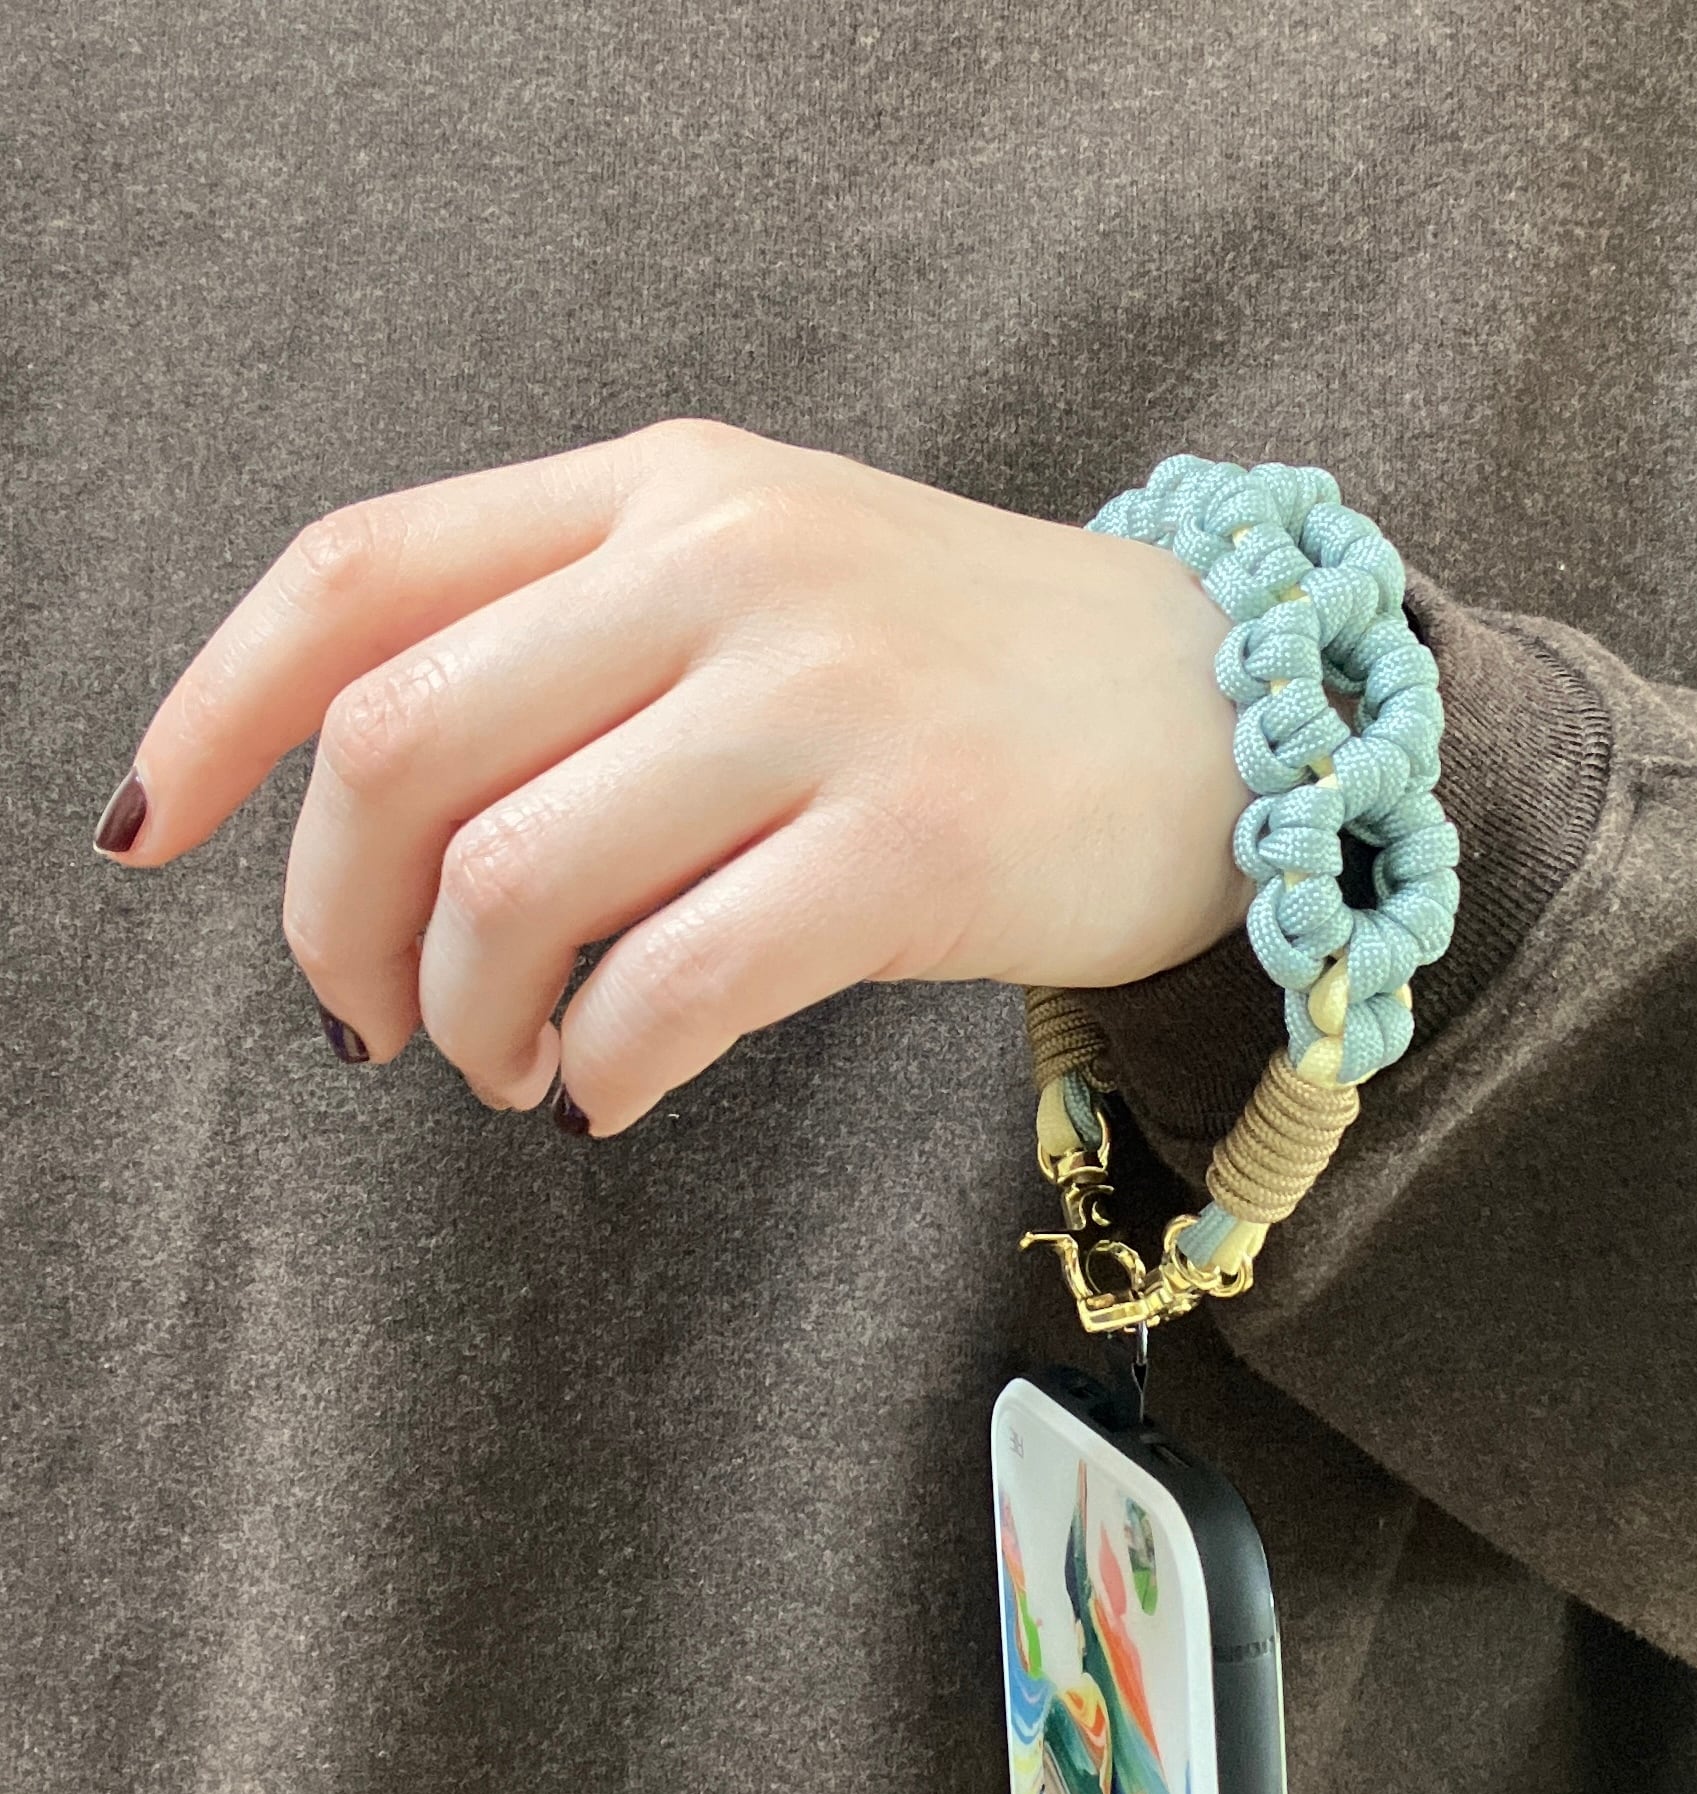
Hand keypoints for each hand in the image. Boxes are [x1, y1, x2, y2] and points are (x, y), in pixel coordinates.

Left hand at [92, 419, 1258, 1134]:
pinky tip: (618, 1090)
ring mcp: (828, 700)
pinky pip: (672, 987)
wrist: (1226, 714)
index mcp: (668, 494)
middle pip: (400, 744)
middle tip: (366, 1025)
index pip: (358, 570)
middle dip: (331, 923)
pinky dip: (605, 1070)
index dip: (215, 710)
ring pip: (515, 880)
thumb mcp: (770, 590)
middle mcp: (731, 568)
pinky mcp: (914, 848)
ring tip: (519, 1068)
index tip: (162, 835)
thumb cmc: (967, 676)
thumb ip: (586, 648)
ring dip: (470, 1019)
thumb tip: (388, 836)